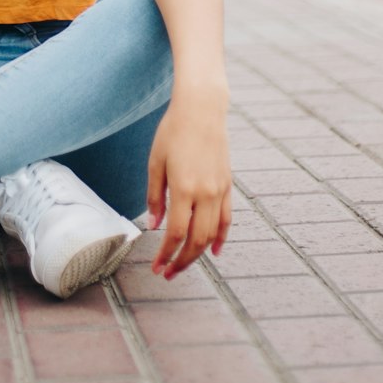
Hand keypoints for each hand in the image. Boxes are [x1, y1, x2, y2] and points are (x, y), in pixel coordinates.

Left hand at [146, 91, 231, 278]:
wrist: (202, 109)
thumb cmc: (173, 131)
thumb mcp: (155, 162)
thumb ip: (154, 196)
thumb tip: (154, 225)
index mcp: (183, 188)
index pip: (176, 233)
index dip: (166, 254)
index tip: (156, 267)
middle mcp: (205, 193)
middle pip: (196, 240)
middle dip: (182, 261)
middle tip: (168, 273)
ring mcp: (219, 190)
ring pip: (212, 233)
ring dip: (198, 254)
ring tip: (184, 264)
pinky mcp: (228, 185)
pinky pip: (227, 218)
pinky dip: (221, 237)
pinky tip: (213, 250)